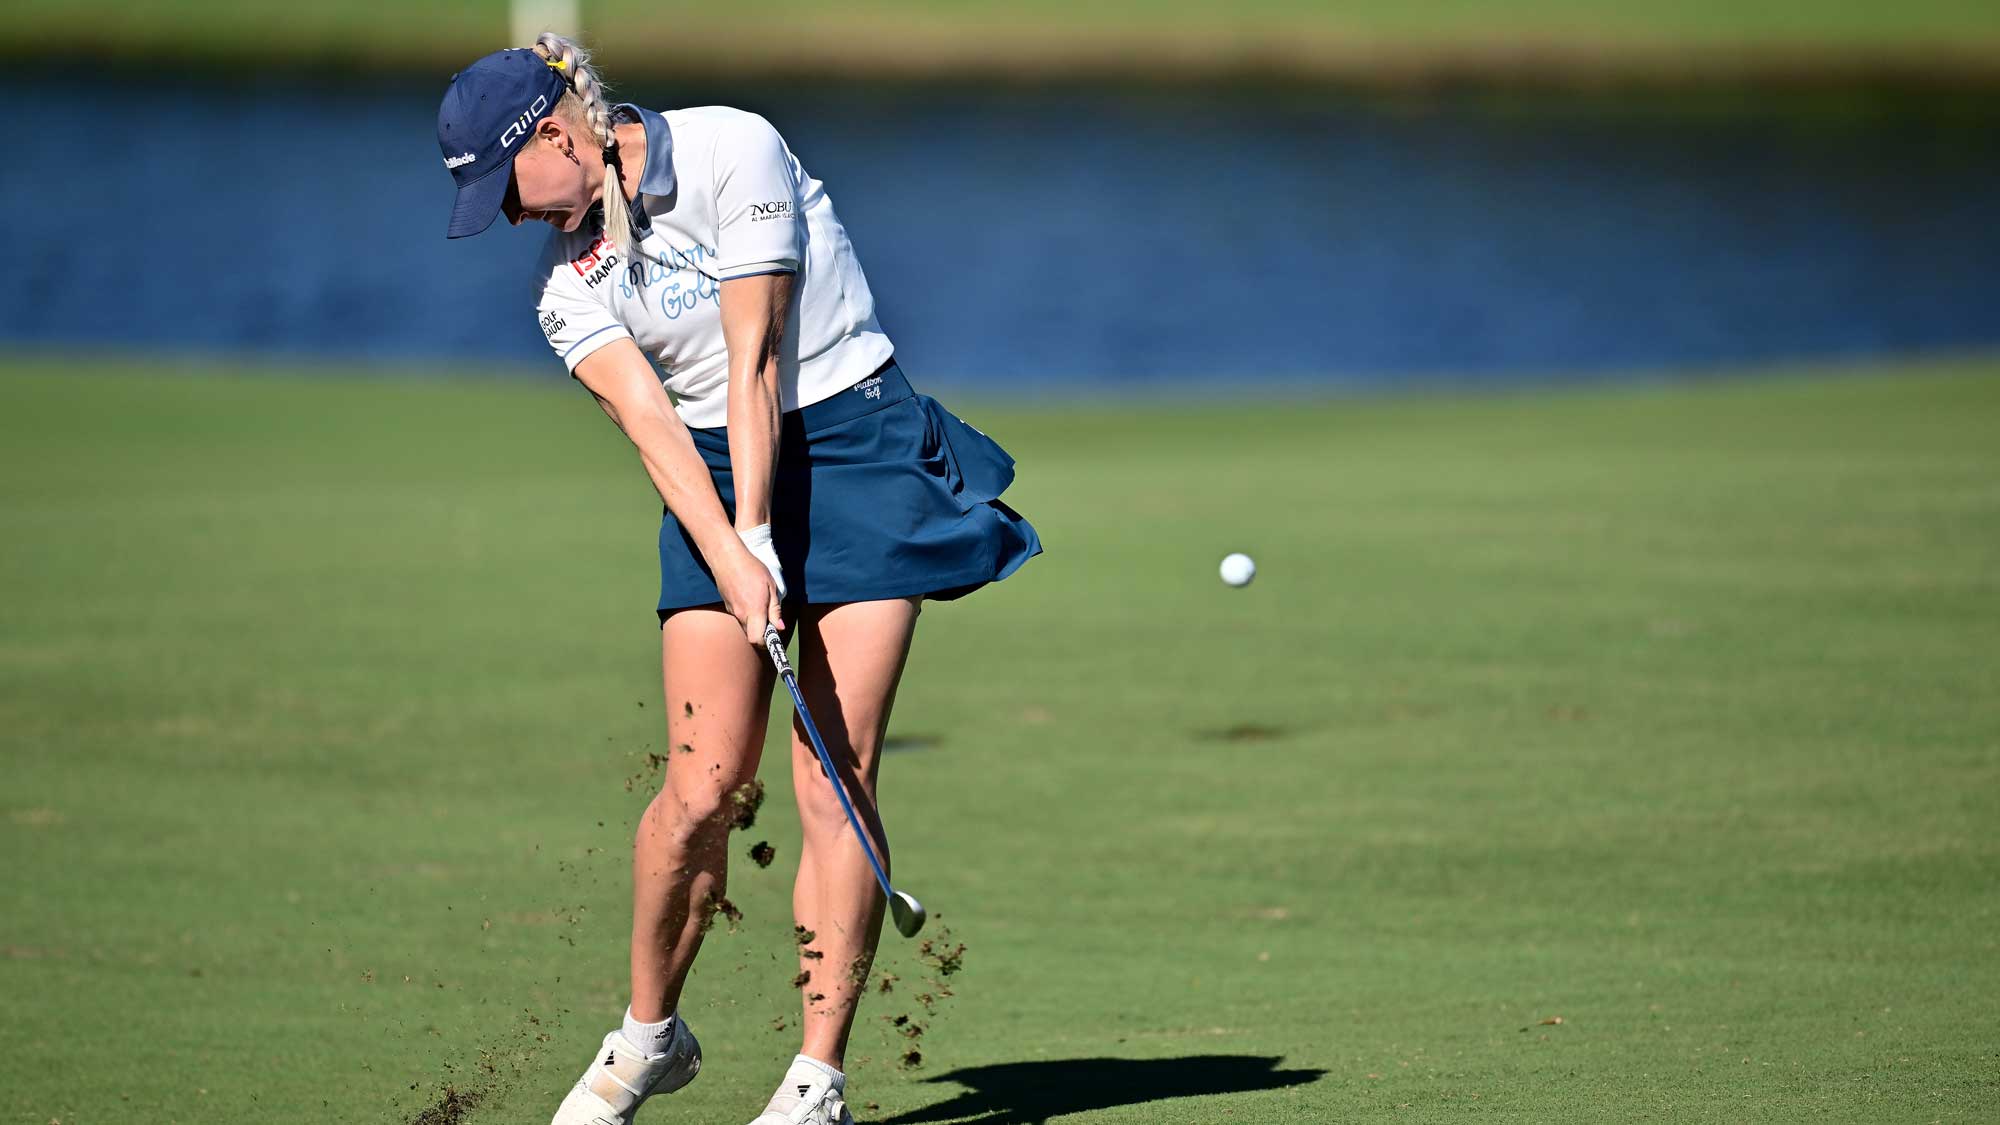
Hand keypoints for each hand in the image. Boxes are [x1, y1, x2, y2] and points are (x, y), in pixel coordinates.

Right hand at [716, 525, 784, 644]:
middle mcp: (741, 614)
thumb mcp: (771, 587)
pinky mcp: (728, 606)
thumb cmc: (751, 568)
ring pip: (746, 626)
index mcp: (754, 611)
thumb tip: (780, 627)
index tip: (775, 636)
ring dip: (755, 622)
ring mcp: (733, 611)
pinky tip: (750, 598)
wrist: (727, 557)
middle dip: (762, 633)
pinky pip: (740, 617)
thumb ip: (775, 610)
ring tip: (761, 604)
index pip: (758, 640)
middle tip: (771, 620)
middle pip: (752, 636)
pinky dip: (747, 614)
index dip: (767, 642)